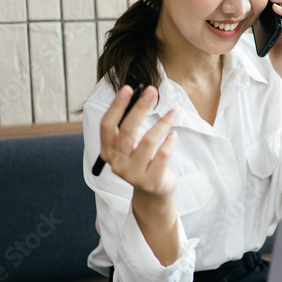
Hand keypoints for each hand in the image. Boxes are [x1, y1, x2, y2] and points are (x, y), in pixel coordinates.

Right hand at [99, 85, 177, 200]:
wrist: (153, 192)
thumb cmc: (142, 161)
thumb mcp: (131, 145)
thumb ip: (130, 126)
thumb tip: (140, 96)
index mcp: (108, 151)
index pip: (107, 125)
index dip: (117, 106)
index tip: (129, 89)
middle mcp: (117, 163)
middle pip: (127, 131)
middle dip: (140, 108)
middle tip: (152, 91)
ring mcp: (133, 174)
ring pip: (148, 142)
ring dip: (162, 123)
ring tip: (173, 113)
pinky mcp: (151, 181)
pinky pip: (162, 155)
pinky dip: (170, 141)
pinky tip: (174, 135)